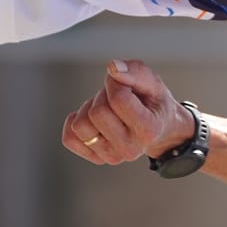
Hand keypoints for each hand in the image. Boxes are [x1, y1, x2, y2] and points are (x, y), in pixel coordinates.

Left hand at [61, 60, 192, 165]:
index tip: (123, 83)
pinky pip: (69, 138)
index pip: (119, 99)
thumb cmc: (153, 103)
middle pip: (97, 112)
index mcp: (148, 130)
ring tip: (106, 108)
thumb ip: (135, 71)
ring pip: (80, 125)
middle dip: (103, 96)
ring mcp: (112, 156)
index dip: (115, 82)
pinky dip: (76, 122)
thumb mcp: (153, 82)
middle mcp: (130, 148)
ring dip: (90, 109)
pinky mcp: (96, 158)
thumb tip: (112, 68)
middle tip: (115, 97)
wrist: (157, 129)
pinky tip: (93, 120)